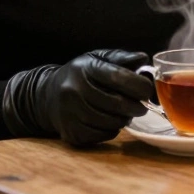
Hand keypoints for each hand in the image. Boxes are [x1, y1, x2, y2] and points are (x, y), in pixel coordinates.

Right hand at [7, 49, 152, 146]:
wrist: (46, 96)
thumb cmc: (79, 75)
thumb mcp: (96, 59)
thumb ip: (120, 58)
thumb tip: (143, 59)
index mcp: (84, 68)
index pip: (118, 77)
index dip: (138, 85)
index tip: (147, 90)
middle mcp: (75, 90)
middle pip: (117, 103)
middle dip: (136, 106)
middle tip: (141, 106)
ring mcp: (71, 113)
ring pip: (111, 122)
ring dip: (125, 119)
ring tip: (126, 113)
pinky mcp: (71, 132)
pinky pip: (102, 134)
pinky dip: (112, 130)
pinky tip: (110, 122)